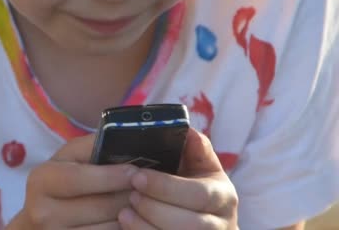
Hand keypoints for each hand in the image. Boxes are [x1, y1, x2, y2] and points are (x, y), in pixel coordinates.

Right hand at [8, 134, 137, 229]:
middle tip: (146, 187)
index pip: (80, 178)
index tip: (135, 171)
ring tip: (140, 203)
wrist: (39, 221)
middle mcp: (42, 212)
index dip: (111, 175)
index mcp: (41, 180)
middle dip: (128, 195)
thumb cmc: (60, 181)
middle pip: (100, 206)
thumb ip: (91, 146)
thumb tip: (123, 137)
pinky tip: (128, 220)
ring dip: (130, 215)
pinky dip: (122, 229)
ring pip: (109, 227)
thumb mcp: (68, 158)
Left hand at [118, 128, 238, 229]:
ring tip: (124, 213)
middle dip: (155, 209)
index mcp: (222, 196)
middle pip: (190, 224)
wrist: (203, 224)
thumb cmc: (193, 188)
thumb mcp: (200, 168)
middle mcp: (221, 224)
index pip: (198, 194)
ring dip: (146, 227)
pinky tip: (127, 227)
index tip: (137, 176)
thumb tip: (185, 128)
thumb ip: (194, 149)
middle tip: (130, 196)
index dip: (166, 186)